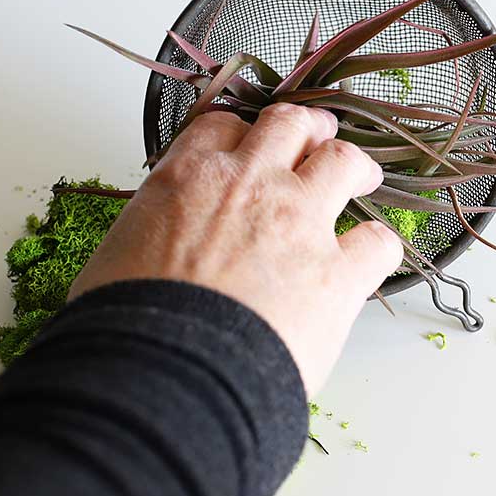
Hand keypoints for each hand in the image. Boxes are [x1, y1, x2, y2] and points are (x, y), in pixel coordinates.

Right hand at [68, 105, 402, 396]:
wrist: (162, 371)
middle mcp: (249, 185)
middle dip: (307, 129)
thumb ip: (150, 237)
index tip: (249, 150)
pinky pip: (378, 243)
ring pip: (343, 160)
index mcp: (187, 179)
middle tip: (316, 140)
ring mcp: (299, 223)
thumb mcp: (117, 258)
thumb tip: (152, 260)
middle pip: (289, 125)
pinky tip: (369, 258)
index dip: (241, 136)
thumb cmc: (125, 327)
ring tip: (360, 179)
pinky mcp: (336, 274)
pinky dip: (377, 247)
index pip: (222, 127)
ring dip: (353, 166)